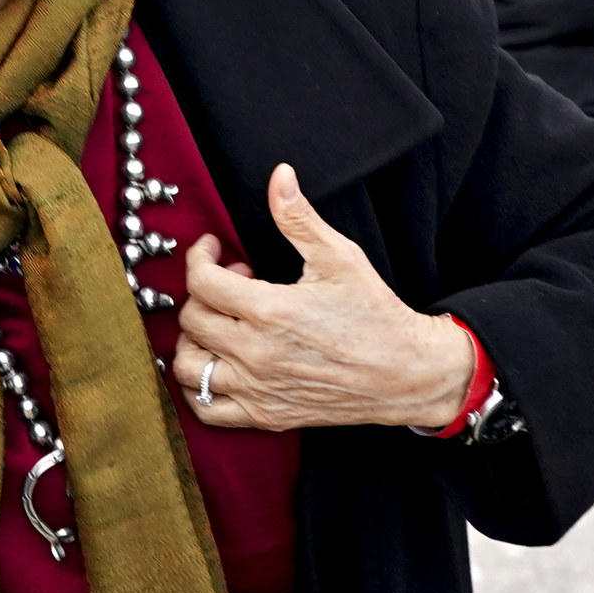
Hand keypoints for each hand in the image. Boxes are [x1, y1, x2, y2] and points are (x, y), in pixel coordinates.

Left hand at [170, 163, 474, 431]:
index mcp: (269, 311)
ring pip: (187, 367)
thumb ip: (299, 217)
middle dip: (202, 293)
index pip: (201, 282)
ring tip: (218, 323)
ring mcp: (257, 390)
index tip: (213, 249)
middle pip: (191, 320)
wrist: (405, 372)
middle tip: (231, 283)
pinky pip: (206, 409)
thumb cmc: (375, 314)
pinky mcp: (265, 415)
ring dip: (192, 340)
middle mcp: (256, 354)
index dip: (199, 257)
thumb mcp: (340, 256)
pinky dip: (198, 387)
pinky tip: (217, 364)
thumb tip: (280, 177)